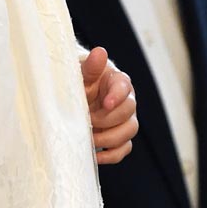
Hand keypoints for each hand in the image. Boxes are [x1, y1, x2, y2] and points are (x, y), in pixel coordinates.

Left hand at [81, 46, 137, 163]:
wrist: (77, 99)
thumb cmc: (80, 84)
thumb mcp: (82, 74)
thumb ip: (91, 67)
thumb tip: (100, 52)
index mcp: (118, 82)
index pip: (125, 88)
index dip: (117, 97)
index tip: (104, 103)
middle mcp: (126, 102)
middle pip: (129, 112)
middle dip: (107, 119)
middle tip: (87, 120)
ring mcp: (125, 121)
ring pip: (129, 132)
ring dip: (109, 137)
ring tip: (89, 137)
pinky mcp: (120, 139)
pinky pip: (124, 150)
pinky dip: (111, 155)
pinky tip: (95, 155)